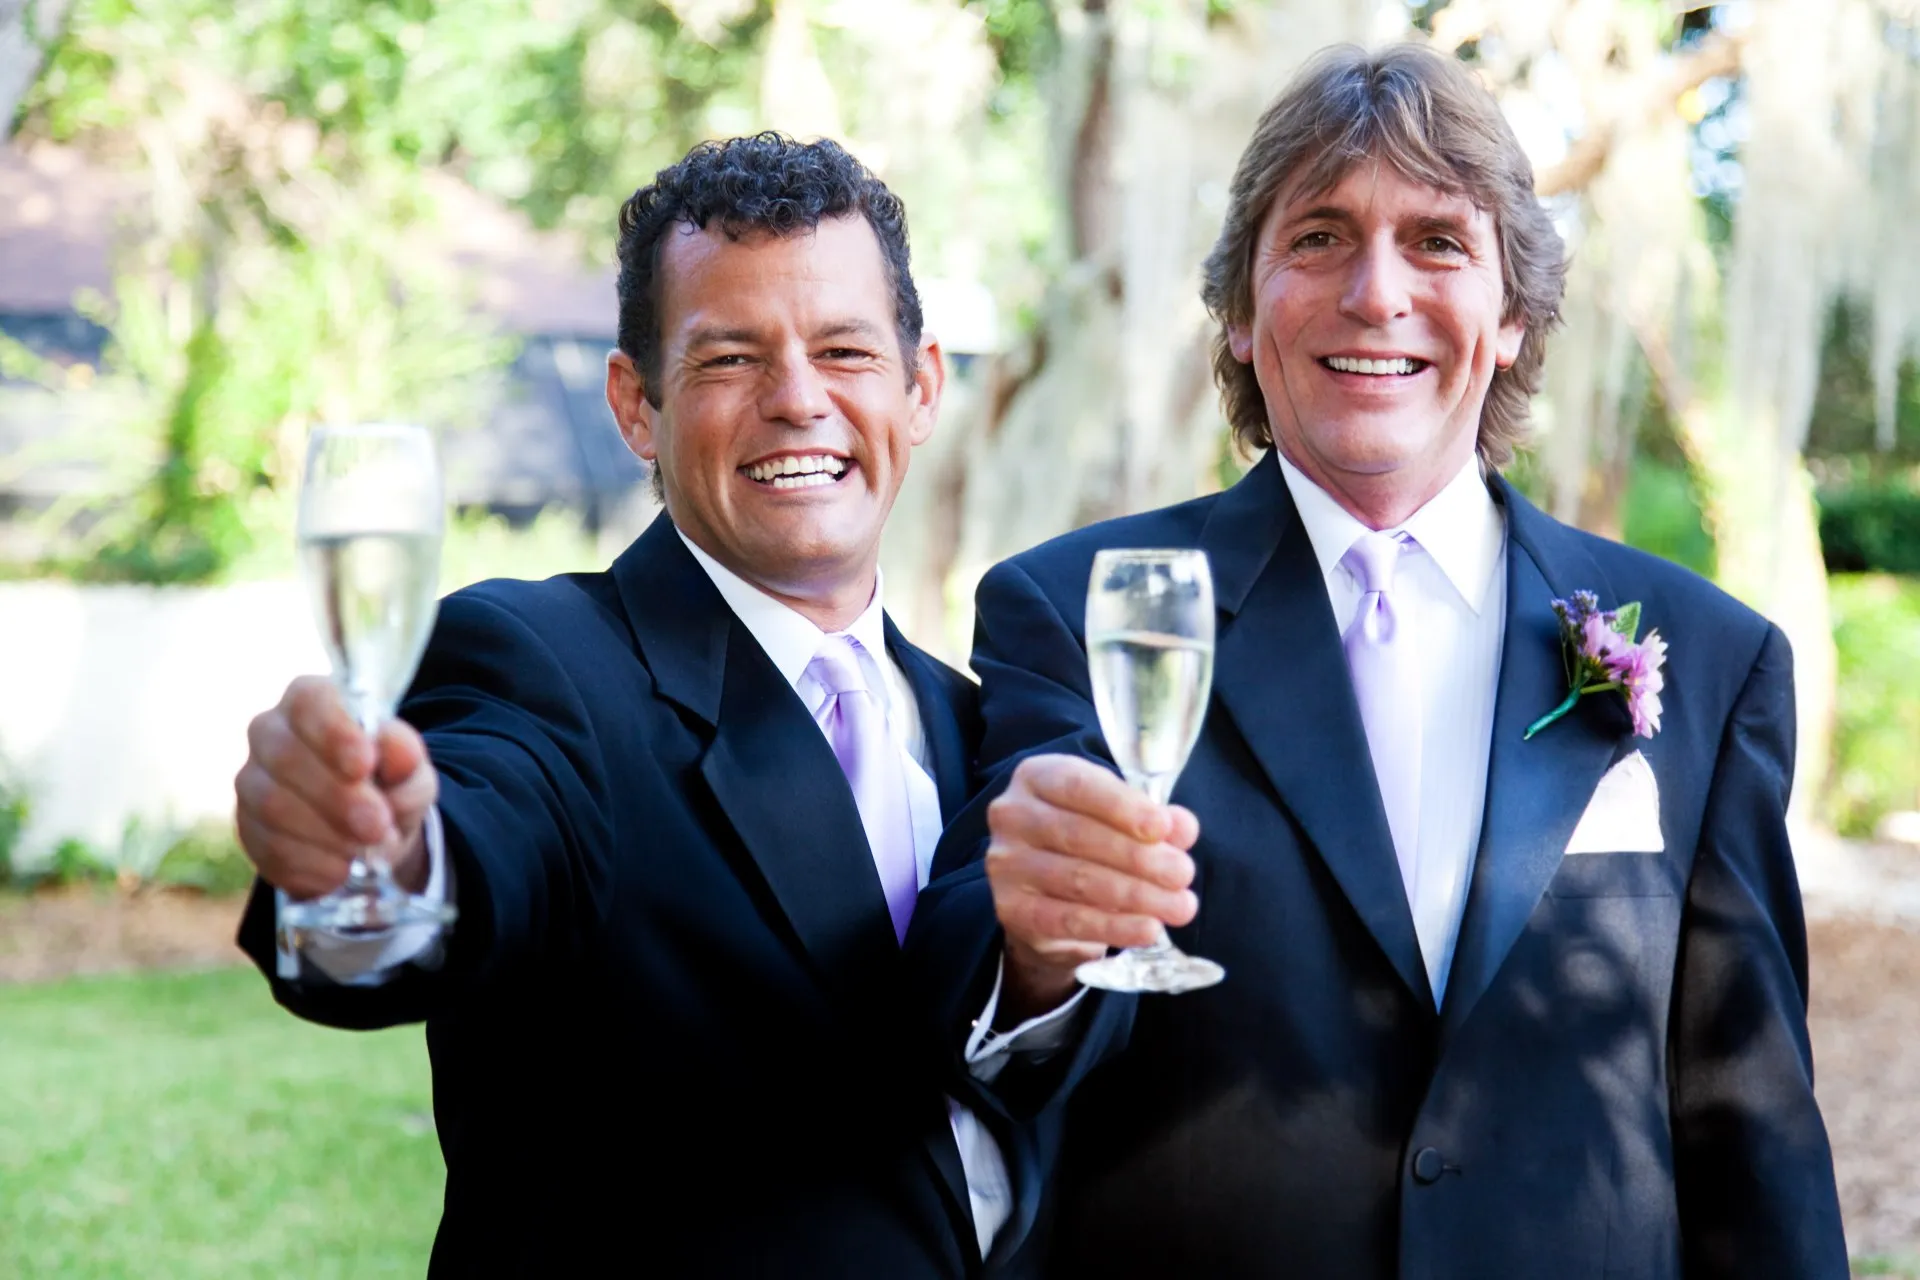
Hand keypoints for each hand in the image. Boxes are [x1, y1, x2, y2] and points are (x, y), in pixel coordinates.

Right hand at [234, 676, 437, 899]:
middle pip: (285, 756)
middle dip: (336, 797)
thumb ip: (407, 758)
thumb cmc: (389, 783)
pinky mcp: (247, 829)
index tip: (364, 764)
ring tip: (367, 850)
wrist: (371, 831)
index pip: (309, 700)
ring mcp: (252, 782)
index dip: (333, 732)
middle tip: (377, 826)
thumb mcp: (411, 770)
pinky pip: (267, 848)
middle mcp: (270, 733)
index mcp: (311, 701)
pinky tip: (341, 871)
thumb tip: (396, 751)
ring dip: (325, 834)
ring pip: (272, 805)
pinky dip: (311, 865)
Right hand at [985, 754, 1198, 1020]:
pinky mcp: (1011, 909)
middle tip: (1183, 874)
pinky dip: (1114, 926)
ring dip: (1137, 895)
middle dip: (1140, 857)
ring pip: (1078, 879)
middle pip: (1079, 835)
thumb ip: (1153, 818)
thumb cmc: (1088, 840)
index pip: (1078, 785)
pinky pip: (1069, 920)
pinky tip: (1149, 929)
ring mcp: (1006, 864)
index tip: (1162, 828)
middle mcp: (1013, 815)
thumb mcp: (1120, 817)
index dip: (1122, 806)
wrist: (1045, 895)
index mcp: (1037, 777)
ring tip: (1180, 906)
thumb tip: (1182, 828)